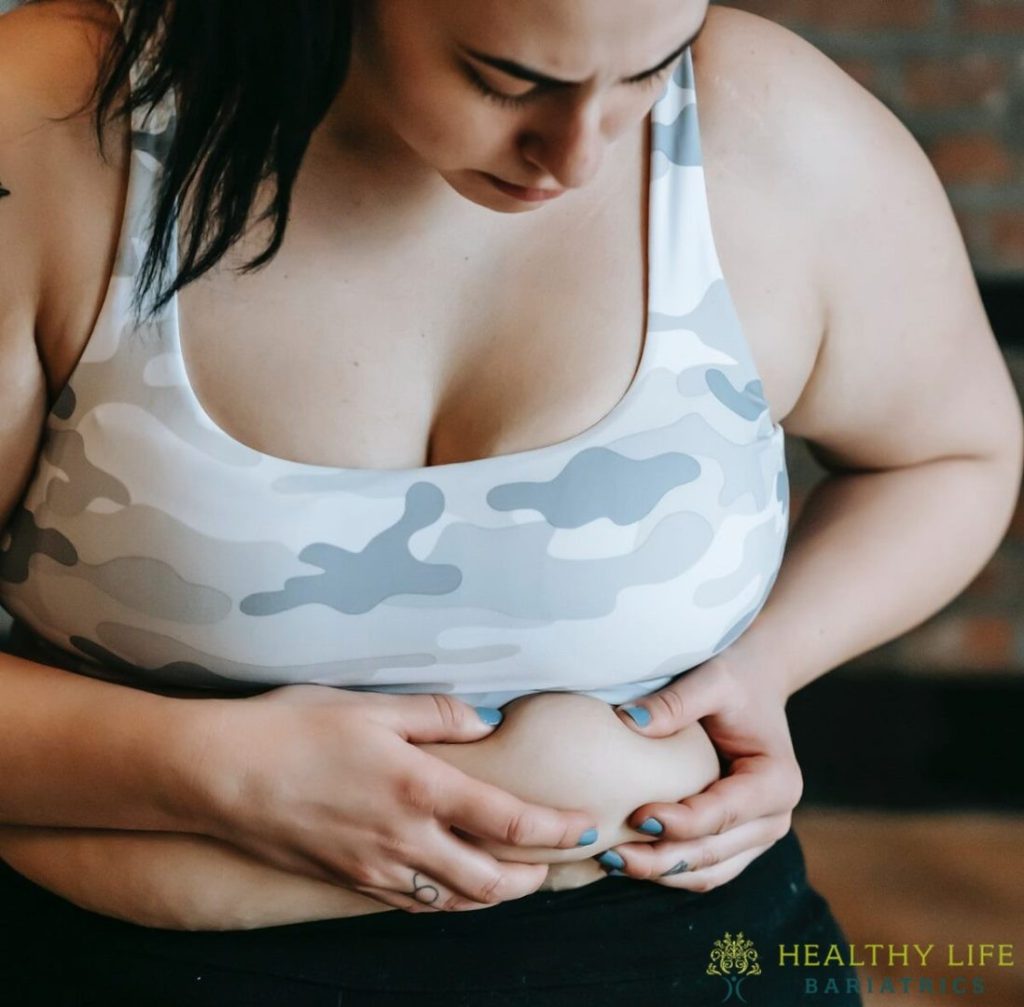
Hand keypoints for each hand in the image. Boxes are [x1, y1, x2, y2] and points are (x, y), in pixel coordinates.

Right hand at [186, 685, 597, 913]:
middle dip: (533, 877)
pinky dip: (446, 899)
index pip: (508, 820)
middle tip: (555, 862)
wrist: (219, 775)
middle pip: (490, 880)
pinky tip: (450, 883)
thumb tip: (485, 720)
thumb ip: (437, 713)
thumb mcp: (370, 705)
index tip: (585, 826)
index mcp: (419, 787)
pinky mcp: (347, 881)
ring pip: (453, 900)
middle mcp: (405, 838)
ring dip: (493, 893)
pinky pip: (411, 903)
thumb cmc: (293, 729)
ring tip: (514, 878)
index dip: (556, 829)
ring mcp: (374, 868)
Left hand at [594, 656, 801, 890]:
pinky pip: (704, 869)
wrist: (756, 684)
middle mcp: (774, 818)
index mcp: (777, 781)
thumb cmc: (734, 679)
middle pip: (713, 853)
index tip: (636, 815)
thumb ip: (675, 703)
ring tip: (611, 862)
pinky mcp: (738, 841)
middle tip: (611, 853)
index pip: (723, 814)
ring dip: (661, 872)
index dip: (680, 822)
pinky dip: (669, 870)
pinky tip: (628, 860)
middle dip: (661, 859)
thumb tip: (628, 723)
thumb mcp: (711, 680)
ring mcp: (759, 835)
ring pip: (708, 871)